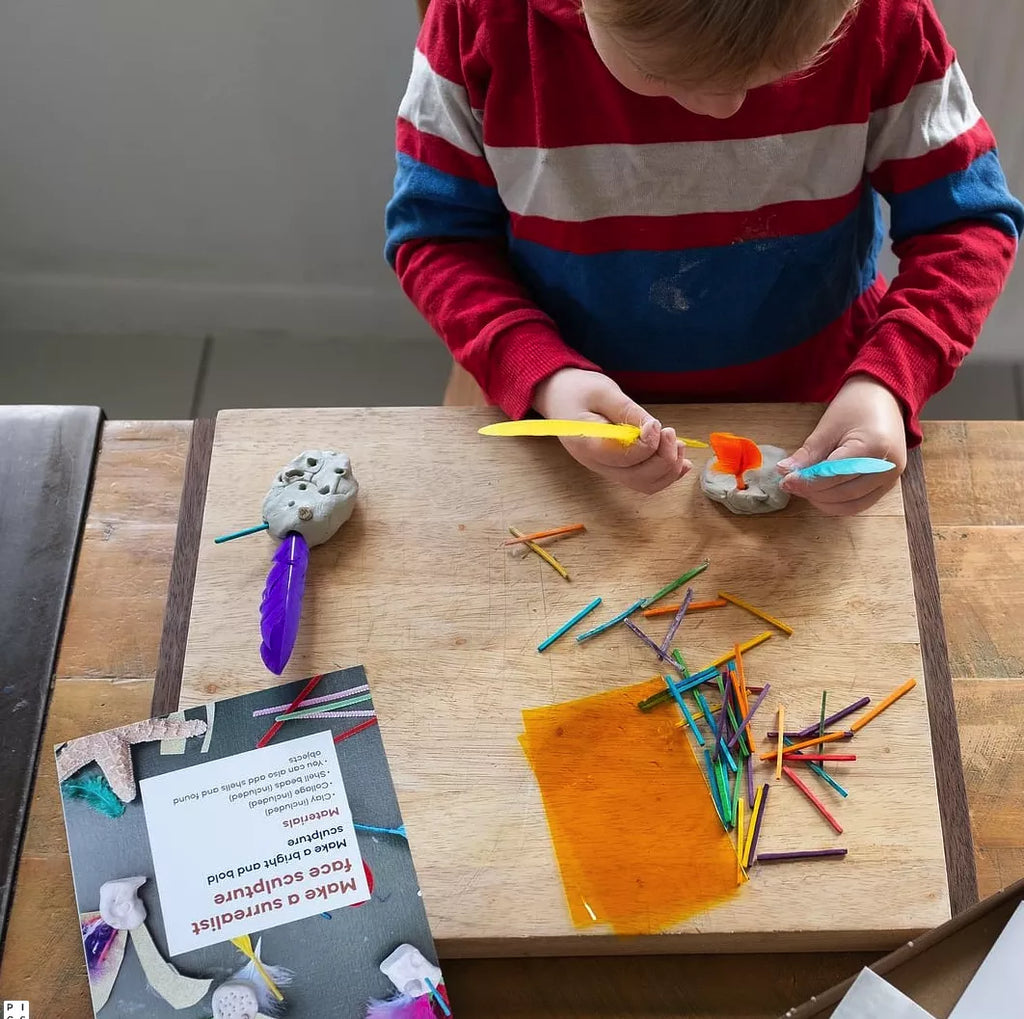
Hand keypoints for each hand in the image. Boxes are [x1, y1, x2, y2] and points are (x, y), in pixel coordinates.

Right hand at [533, 368, 690, 494]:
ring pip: (644, 484)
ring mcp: (607, 468)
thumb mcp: (603, 392)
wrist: (559, 397)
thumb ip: (628, 412)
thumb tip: (655, 429)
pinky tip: (680, 462)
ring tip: (678, 445)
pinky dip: (665, 474)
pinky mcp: (616, 466)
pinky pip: (643, 480)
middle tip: (670, 432)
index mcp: (588, 445)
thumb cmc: (578, 391)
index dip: (649, 444)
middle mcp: (597, 464)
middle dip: (664, 458)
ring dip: (668, 469)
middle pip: (638, 477)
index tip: (656, 424)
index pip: (626, 457)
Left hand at [777, 375, 906, 515]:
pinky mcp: (888, 485)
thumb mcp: (828, 426)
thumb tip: (784, 471)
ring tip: (803, 487)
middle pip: (843, 493)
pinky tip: (819, 493)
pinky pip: (859, 504)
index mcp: (874, 447)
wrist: (883, 398)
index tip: (786, 480)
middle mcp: (888, 467)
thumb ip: (808, 453)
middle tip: (789, 484)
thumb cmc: (856, 406)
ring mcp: (891, 479)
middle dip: (812, 491)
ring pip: (850, 505)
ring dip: (823, 501)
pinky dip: (837, 503)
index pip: (835, 474)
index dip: (808, 481)